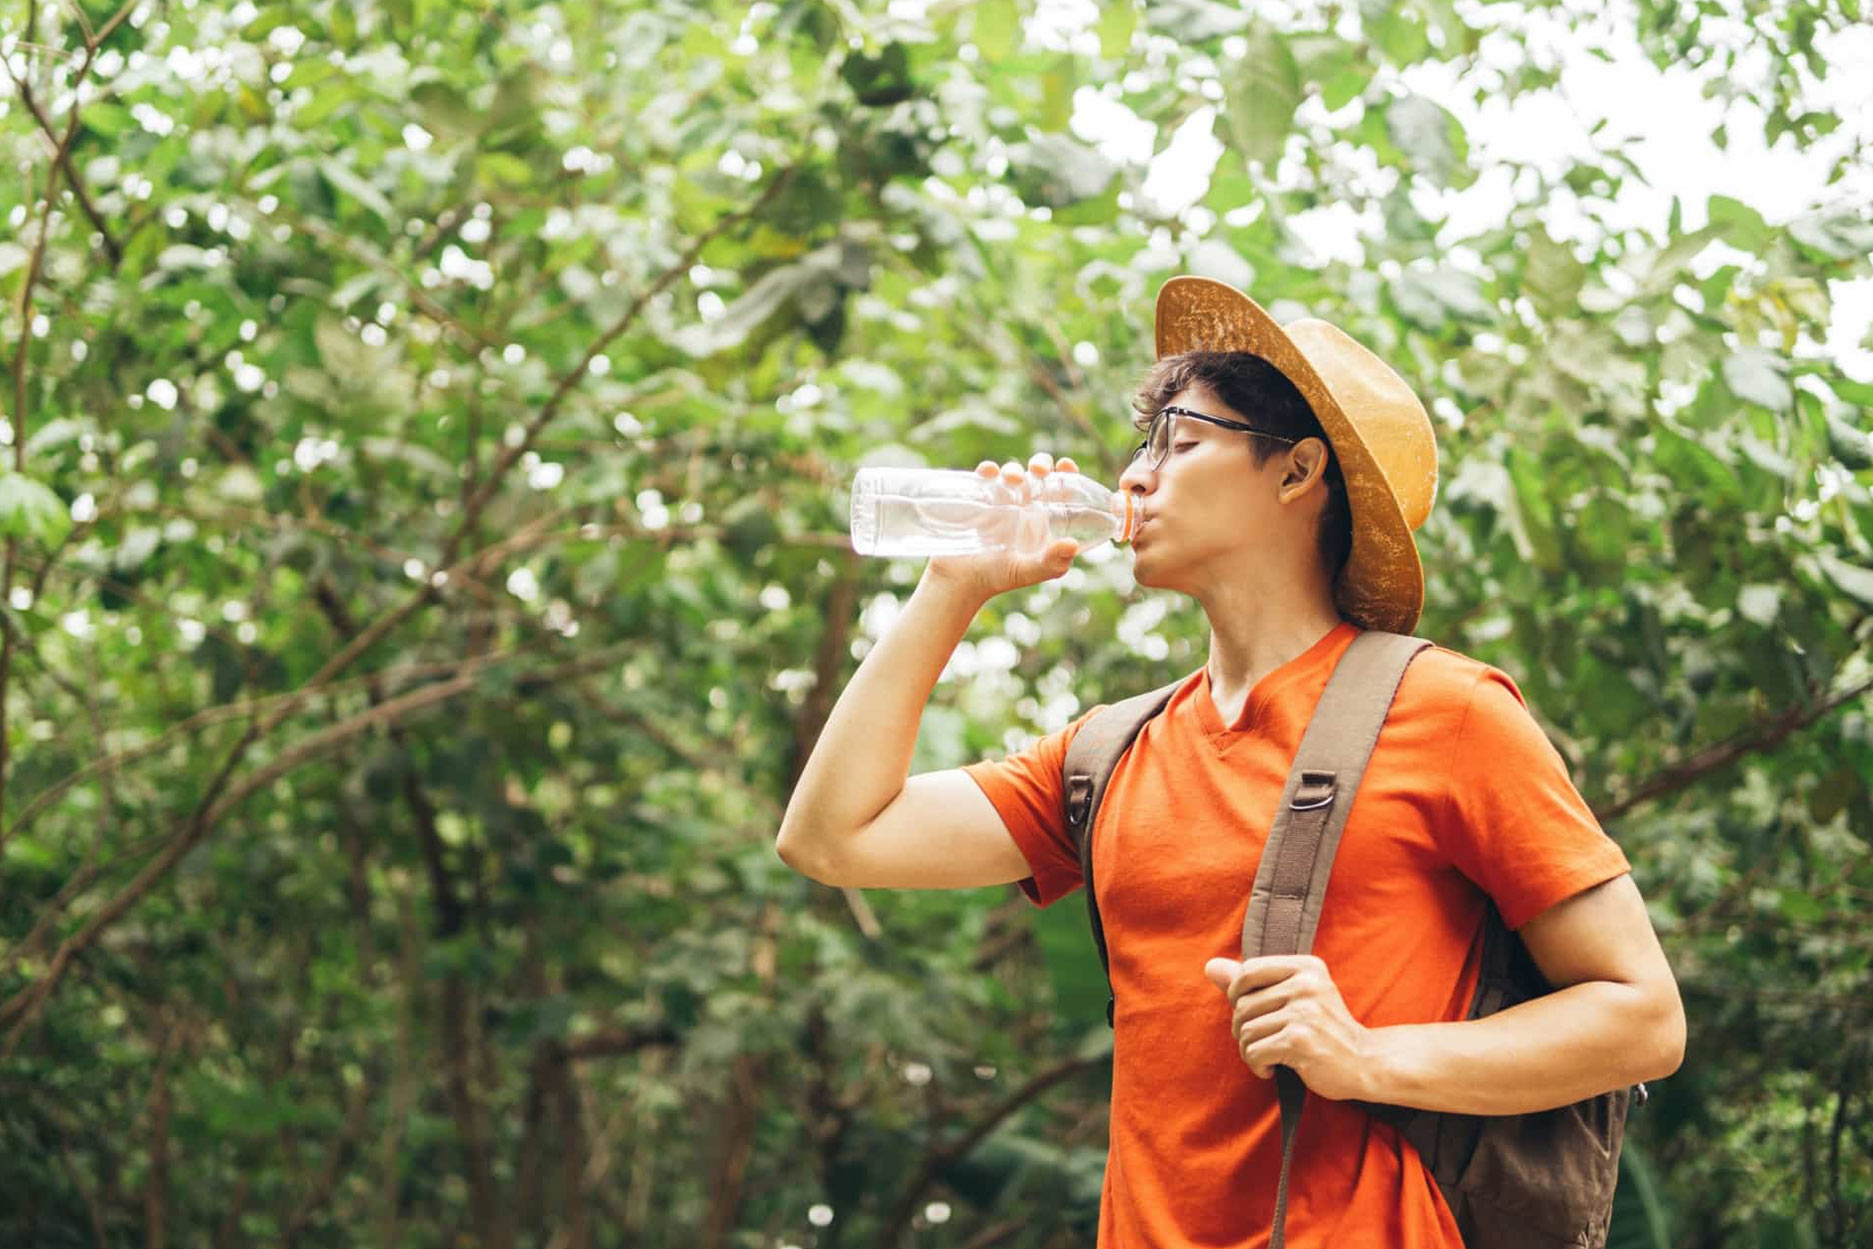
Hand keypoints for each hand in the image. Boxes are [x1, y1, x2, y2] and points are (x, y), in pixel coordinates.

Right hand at [923, 451, 1082, 603]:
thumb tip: (1072, 544)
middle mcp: (1024, 505)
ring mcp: (1000, 500)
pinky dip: (988, 469)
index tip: (1066, 465)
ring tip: (1012, 480)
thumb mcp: (1028, 572)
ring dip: (1014, 468)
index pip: (1061, 489)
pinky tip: (988, 472)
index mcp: (1044, 518)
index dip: (1068, 473)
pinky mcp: (978, 498)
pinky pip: (984, 476)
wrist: (961, 580)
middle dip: (1041, 463)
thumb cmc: (998, 577)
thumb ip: (1052, 562)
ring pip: (1012, 472)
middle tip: (1039, 470)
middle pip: (1038, 473)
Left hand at [1203, 955, 1376, 1102]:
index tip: (1249, 1013)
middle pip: (1243, 1003)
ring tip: (1268, 1056)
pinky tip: (1271, 1069)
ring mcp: (1304, 1011)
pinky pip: (1254, 1051)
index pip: (1248, 970)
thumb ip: (1252, 981)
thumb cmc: (1325, 1030)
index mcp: (1306, 966)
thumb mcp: (1295, 997)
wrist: (1365, 1063)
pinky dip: (1257, 1065)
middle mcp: (1306, 984)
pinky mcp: (1299, 1040)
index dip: (1237, 993)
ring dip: (1250, 1050)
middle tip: (1262, 1042)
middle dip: (1243, 1028)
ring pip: (1246, 1030)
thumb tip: (1210, 966)